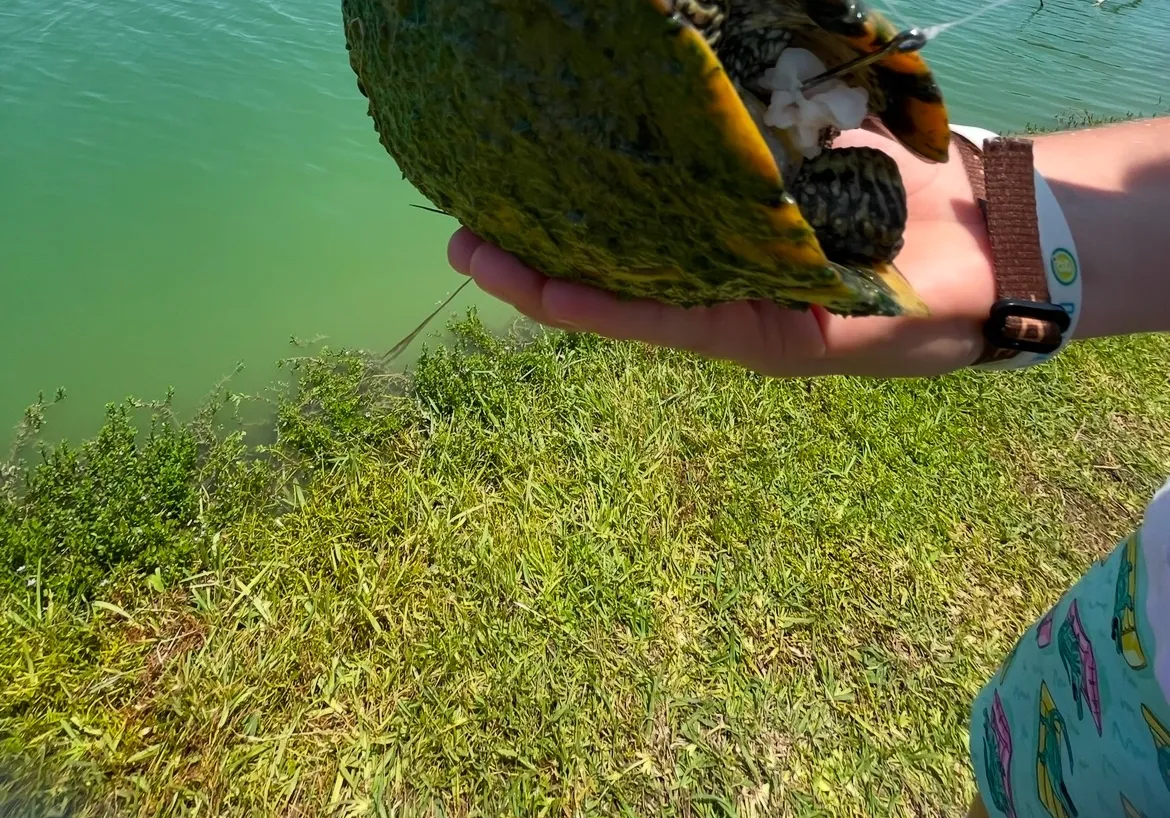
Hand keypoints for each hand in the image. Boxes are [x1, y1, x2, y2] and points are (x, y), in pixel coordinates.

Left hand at [447, 127, 996, 377]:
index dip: (550, 290)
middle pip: (609, 264)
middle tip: (460, 228)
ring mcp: (729, 226)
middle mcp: (714, 275)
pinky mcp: (755, 178)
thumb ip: (791, 318)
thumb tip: (733, 308)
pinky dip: (639, 151)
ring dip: (573, 198)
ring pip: (635, 213)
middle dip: (536, 249)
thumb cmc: (924, 308)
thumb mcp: (850, 330)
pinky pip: (686, 167)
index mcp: (727, 322)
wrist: (986, 244)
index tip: (485, 263)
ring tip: (501, 172)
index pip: (619, 310)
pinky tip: (596, 128)